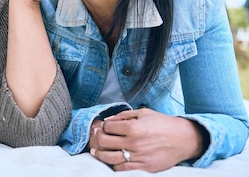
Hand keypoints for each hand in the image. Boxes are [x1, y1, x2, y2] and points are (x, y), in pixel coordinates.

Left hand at [89, 108, 205, 171]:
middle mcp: (134, 143)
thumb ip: (123, 115)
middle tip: (98, 137)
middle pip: (105, 142)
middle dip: (98, 138)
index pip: (107, 128)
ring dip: (101, 154)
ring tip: (98, 151)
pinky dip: (115, 165)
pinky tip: (113, 160)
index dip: (103, 126)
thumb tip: (107, 121)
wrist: (184, 139)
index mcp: (133, 128)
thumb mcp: (143, 113)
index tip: (104, 127)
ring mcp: (139, 157)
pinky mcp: (145, 168)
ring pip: (110, 158)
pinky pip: (122, 169)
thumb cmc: (163, 124)